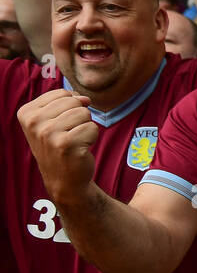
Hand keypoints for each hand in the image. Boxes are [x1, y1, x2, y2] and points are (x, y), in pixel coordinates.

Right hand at [17, 90, 98, 206]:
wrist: (64, 179)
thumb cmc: (60, 146)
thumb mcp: (53, 120)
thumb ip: (67, 102)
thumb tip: (85, 98)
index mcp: (27, 113)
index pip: (62, 93)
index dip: (70, 107)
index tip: (60, 124)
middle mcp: (34, 122)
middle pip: (74, 101)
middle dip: (79, 117)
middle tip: (69, 135)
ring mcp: (48, 134)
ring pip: (84, 113)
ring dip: (85, 127)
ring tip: (74, 141)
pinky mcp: (66, 144)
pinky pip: (93, 127)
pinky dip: (92, 138)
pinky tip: (79, 149)